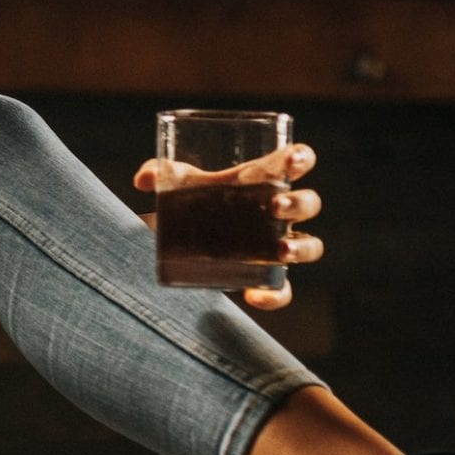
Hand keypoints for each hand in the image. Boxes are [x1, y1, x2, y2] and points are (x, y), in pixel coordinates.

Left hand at [132, 142, 323, 310]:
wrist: (179, 240)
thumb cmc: (192, 201)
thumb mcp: (175, 185)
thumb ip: (159, 174)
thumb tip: (144, 180)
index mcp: (265, 180)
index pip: (296, 162)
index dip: (302, 158)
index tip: (292, 160)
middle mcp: (279, 212)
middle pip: (309, 203)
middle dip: (298, 204)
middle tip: (275, 207)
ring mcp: (277, 244)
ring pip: (311, 245)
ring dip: (302, 247)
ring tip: (280, 250)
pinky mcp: (266, 276)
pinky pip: (282, 289)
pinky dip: (274, 296)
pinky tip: (254, 296)